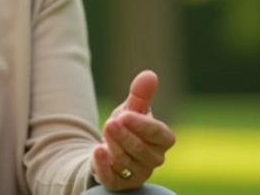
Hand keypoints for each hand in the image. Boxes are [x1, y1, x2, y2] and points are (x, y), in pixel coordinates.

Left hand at [90, 70, 175, 190]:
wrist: (108, 149)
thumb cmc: (126, 127)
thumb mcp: (131, 109)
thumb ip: (140, 95)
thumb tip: (149, 75)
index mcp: (162, 140)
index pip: (159, 135)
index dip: (143, 126)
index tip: (125, 115)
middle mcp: (153, 159)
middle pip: (141, 150)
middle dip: (125, 136)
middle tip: (110, 122)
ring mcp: (138, 174)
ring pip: (126, 163)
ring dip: (114, 147)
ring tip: (104, 131)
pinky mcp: (120, 184)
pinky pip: (113, 179)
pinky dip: (104, 166)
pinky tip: (97, 151)